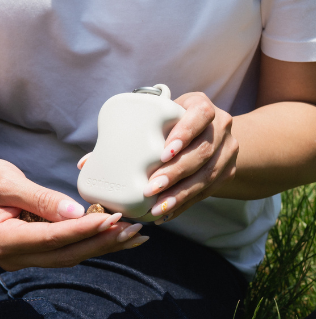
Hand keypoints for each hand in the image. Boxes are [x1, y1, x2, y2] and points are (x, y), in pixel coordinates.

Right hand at [0, 154, 146, 270]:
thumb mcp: (8, 182)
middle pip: (65, 254)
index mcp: (3, 240)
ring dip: (99, 246)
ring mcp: (18, 258)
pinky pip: (61, 251)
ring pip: (67, 256)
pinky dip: (86, 243)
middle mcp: (11, 257)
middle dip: (101, 243)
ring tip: (131, 236)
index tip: (113, 219)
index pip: (53, 238)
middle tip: (132, 230)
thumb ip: (42, 199)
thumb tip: (77, 212)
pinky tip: (109, 236)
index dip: (85, 230)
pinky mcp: (26, 253)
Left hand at [138, 92, 237, 221]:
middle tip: (151, 187)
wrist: (206, 132)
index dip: (184, 133)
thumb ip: (133, 130)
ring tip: (157, 207)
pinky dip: (184, 203)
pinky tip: (166, 213)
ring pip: (207, 175)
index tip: (163, 153)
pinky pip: (207, 191)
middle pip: (202, 151)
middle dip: (175, 172)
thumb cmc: (169, 122)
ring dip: (180, 193)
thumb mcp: (158, 117)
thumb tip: (89, 161)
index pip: (201, 114)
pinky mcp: (228, 171)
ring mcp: (227, 151)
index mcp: (201, 106)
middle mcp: (220, 128)